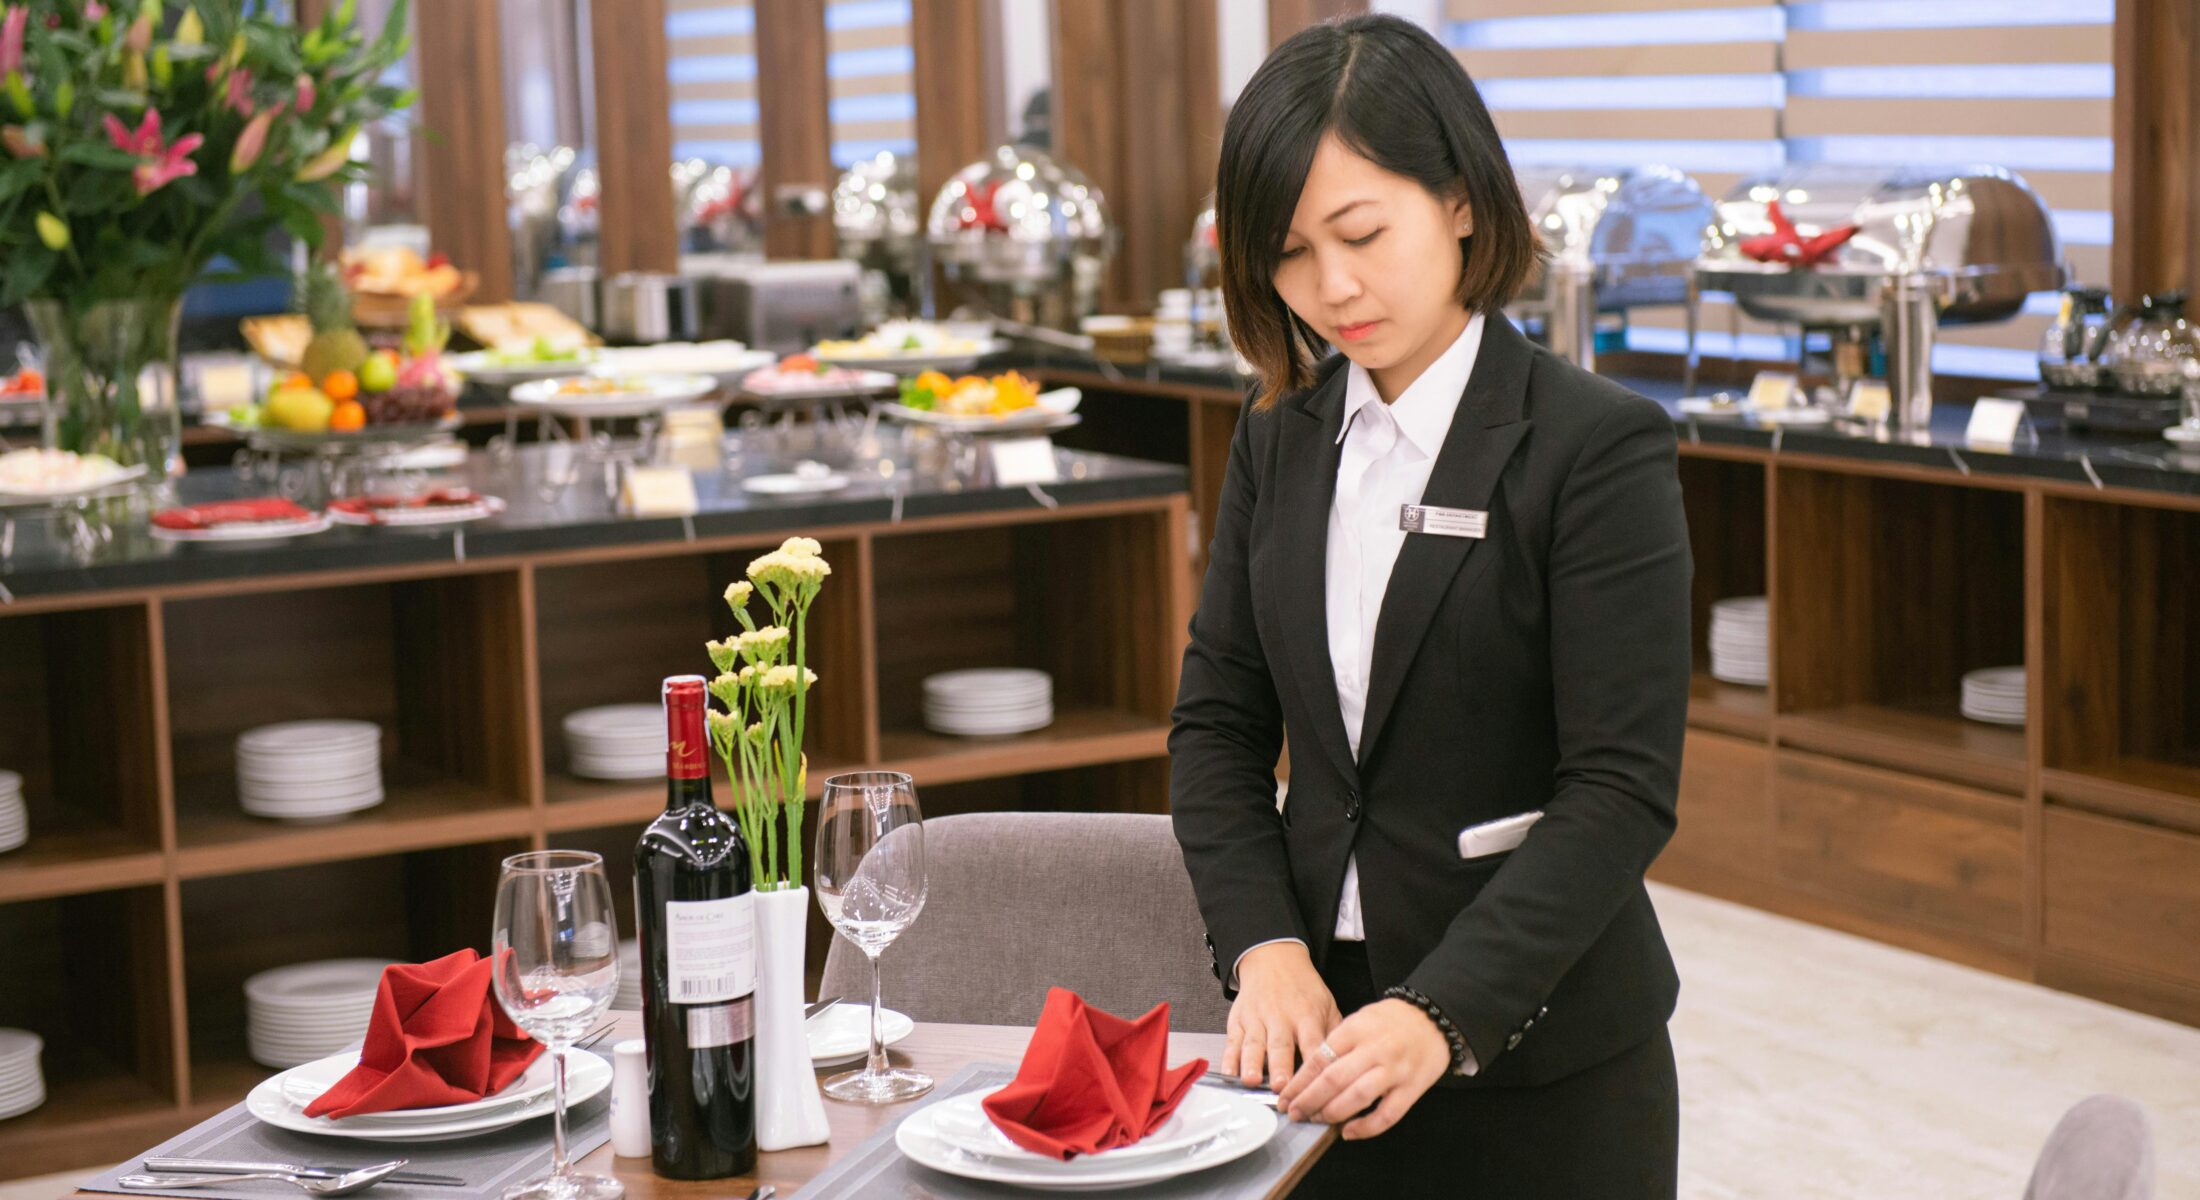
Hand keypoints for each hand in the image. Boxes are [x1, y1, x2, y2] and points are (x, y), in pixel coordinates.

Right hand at [1223, 942, 1341, 1089]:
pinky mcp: (1238, 1019)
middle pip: (1280, 1046)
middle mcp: (1281, 1017)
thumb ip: (1333, 1034)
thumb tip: (1342, 1064)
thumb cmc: (1302, 988)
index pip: (1313, 1044)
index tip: (1315, 1087)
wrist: (1273, 958)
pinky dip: (1229, 1057)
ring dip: (1252, 1063)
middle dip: (1280, 1067)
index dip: (1313, 1067)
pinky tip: (1229, 1072)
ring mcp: (1257, 1018)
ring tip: (1252, 1081)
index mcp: (1307, 1016)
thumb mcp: (1327, 1004)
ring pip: (1254, 1044)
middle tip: (1280, 1087)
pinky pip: (1232, 1040)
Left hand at [1277, 998, 1449, 1139]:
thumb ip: (1337, 1044)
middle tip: (1294, 1113)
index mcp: (1356, 1029)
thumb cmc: (1391, 1021)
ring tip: (1317, 1120)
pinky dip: (1366, 1127)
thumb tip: (1307, 1074)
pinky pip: (1387, 1114)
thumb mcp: (1359, 1020)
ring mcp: (1395, 1069)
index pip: (1320, 1059)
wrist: (1433, 1018)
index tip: (1285, 1098)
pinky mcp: (1412, 1088)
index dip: (1299, 1083)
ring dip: (1332, 1113)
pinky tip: (1348, 1131)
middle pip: (1334, 1080)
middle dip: (1308, 1101)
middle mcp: (1374, 1049)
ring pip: (1357, 1097)